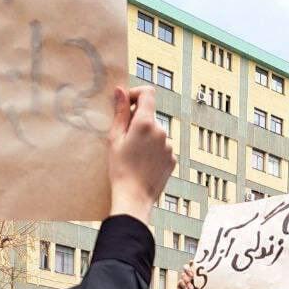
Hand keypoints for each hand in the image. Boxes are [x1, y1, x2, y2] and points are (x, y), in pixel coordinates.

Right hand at [108, 87, 175, 223]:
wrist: (134, 197)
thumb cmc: (120, 169)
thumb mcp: (115, 139)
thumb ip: (120, 112)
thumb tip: (121, 91)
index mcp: (146, 123)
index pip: (148, 93)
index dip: (136, 94)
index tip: (127, 105)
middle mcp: (162, 132)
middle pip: (150, 115)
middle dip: (138, 121)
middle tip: (125, 138)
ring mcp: (169, 146)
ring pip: (156, 133)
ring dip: (146, 137)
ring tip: (134, 156)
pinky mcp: (173, 159)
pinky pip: (162, 147)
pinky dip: (153, 151)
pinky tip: (143, 164)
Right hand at [179, 262, 208, 288]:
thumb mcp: (205, 286)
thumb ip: (208, 280)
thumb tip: (217, 274)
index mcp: (194, 273)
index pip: (192, 264)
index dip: (191, 262)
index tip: (193, 262)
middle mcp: (188, 275)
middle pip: (185, 267)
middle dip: (188, 270)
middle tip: (192, 275)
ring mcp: (183, 280)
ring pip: (183, 275)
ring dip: (187, 281)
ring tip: (192, 288)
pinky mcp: (179, 286)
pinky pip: (180, 284)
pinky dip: (185, 287)